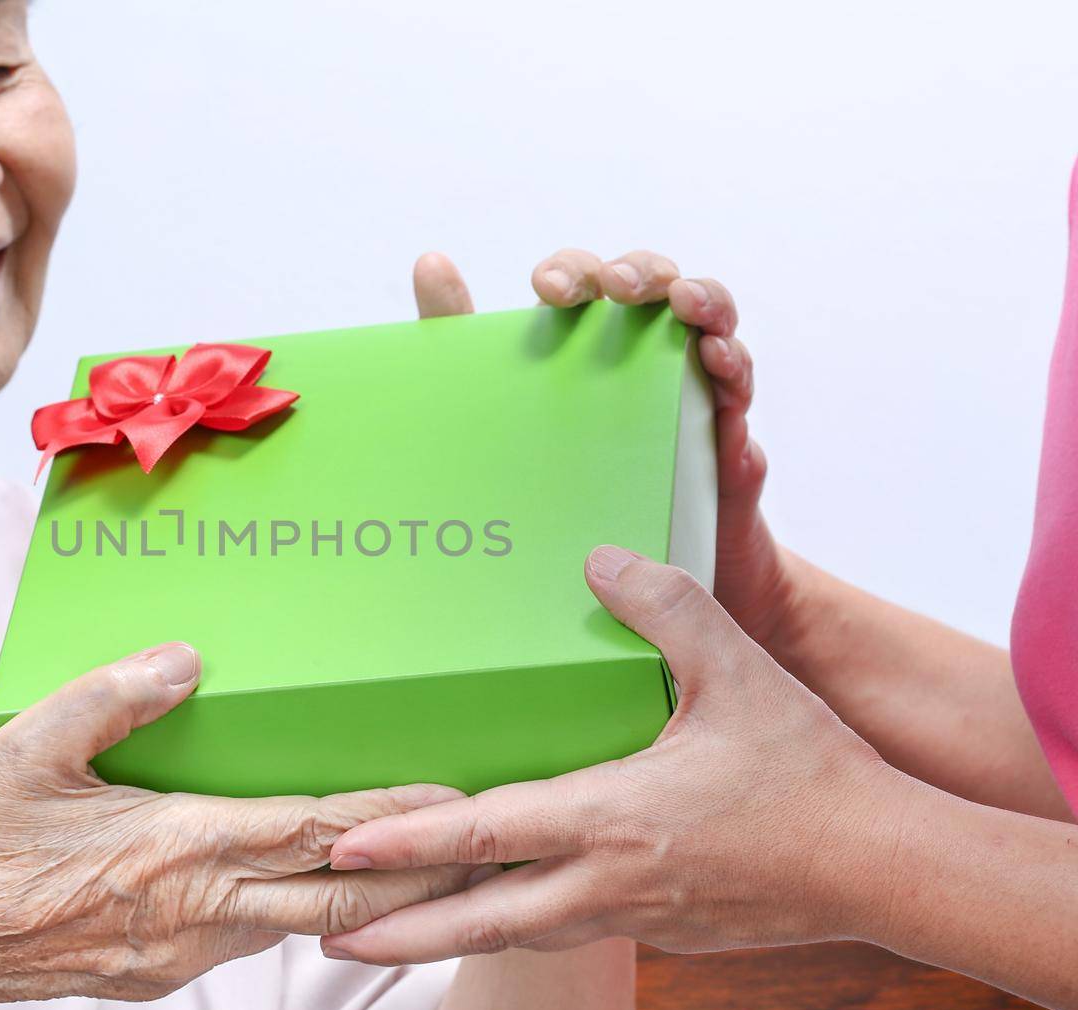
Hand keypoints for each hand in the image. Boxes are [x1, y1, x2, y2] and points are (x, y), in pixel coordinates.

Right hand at [0, 643, 471, 1006]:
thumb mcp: (34, 746)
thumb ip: (115, 695)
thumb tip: (188, 659)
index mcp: (177, 848)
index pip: (314, 831)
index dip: (392, 818)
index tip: (455, 802)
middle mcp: (199, 911)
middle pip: (339, 900)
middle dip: (416, 878)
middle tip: (478, 853)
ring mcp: (185, 952)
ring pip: (300, 924)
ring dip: (362, 898)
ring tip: (411, 863)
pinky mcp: (165, 973)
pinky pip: (253, 937)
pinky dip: (299, 913)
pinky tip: (304, 886)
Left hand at [315, 548, 911, 963]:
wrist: (884, 866)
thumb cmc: (808, 773)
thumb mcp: (736, 671)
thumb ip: (666, 607)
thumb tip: (601, 560)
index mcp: (611, 817)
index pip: (482, 834)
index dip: (405, 844)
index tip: (340, 854)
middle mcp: (607, 880)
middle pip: (478, 921)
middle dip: (397, 933)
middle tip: (327, 938)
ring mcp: (632, 915)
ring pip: (518, 935)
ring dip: (449, 938)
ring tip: (391, 936)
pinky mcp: (659, 929)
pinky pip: (569, 929)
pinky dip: (518, 926)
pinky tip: (505, 908)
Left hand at [412, 250, 793, 649]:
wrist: (632, 589)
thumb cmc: (566, 490)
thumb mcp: (506, 422)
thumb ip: (460, 347)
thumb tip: (430, 262)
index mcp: (584, 347)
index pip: (584, 285)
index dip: (571, 273)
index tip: (545, 291)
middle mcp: (639, 358)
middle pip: (652, 286)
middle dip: (638, 272)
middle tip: (615, 288)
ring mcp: (688, 393)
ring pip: (710, 322)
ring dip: (702, 299)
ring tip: (682, 302)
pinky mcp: (724, 440)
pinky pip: (737, 394)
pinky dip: (733, 368)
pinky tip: (716, 361)